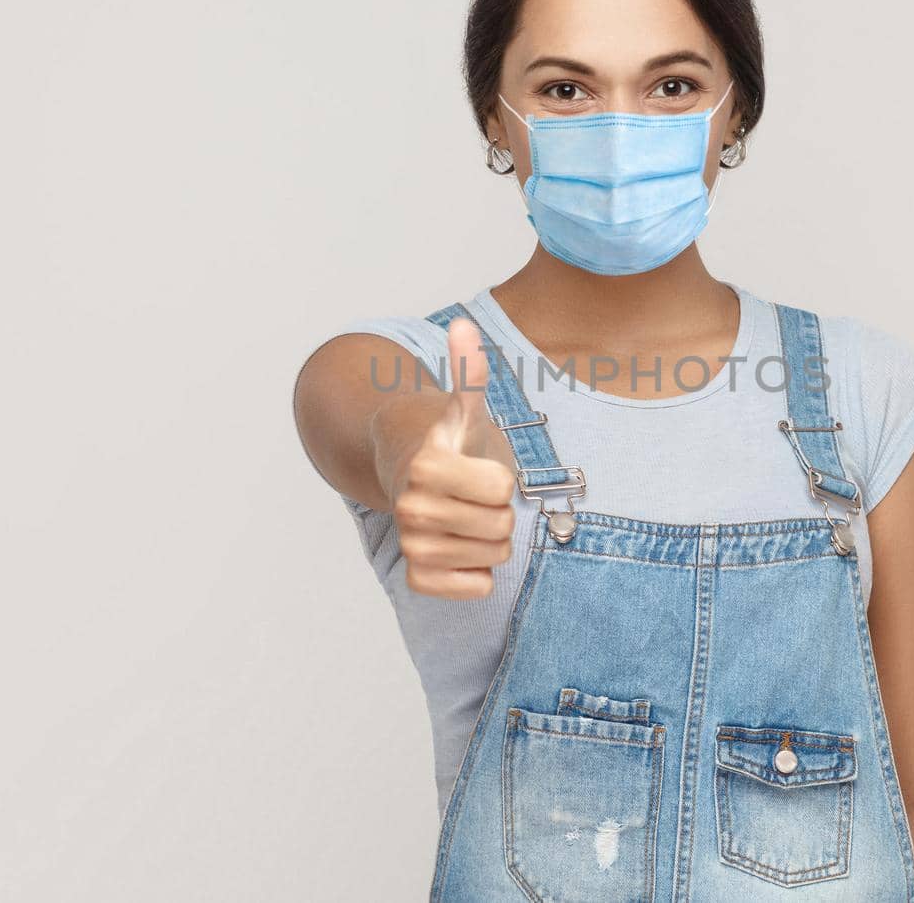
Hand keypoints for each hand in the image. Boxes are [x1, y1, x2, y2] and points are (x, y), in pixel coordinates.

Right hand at [393, 317, 517, 598]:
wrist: (412, 477)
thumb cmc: (452, 444)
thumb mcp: (466, 409)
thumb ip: (469, 372)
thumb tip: (463, 326)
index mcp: (427, 467)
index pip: (502, 490)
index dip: (500, 477)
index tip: (477, 466)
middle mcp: (412, 509)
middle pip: (502, 527)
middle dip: (499, 510)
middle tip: (475, 495)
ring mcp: (413, 546)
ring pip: (494, 556)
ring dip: (491, 538)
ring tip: (468, 515)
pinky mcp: (421, 578)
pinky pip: (476, 587)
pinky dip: (478, 571)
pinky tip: (461, 546)